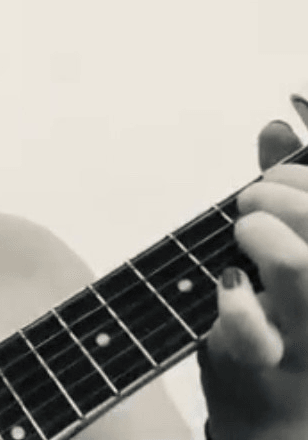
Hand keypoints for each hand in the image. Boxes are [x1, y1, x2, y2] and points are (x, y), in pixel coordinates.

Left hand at [199, 95, 307, 439]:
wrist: (278, 424)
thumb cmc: (289, 325)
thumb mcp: (294, 250)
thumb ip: (292, 187)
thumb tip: (278, 119)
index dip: (303, 161)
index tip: (285, 138)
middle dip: (284, 193)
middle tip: (255, 203)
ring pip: (302, 267)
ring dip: (264, 234)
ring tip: (246, 236)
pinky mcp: (270, 373)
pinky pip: (249, 333)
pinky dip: (231, 305)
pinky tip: (229, 288)